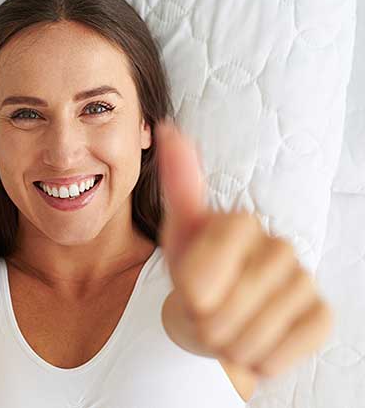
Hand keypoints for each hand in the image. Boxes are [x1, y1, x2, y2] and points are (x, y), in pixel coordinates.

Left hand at [155, 120, 332, 377]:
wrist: (217, 314)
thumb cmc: (195, 272)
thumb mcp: (178, 231)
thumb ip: (177, 184)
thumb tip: (167, 128)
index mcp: (241, 223)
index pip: (202, 272)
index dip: (191, 290)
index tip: (190, 288)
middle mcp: (280, 246)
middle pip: (225, 307)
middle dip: (205, 323)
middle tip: (208, 313)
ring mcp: (304, 281)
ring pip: (251, 334)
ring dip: (228, 344)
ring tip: (228, 327)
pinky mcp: (320, 316)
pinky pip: (281, 353)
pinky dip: (257, 358)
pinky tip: (256, 340)